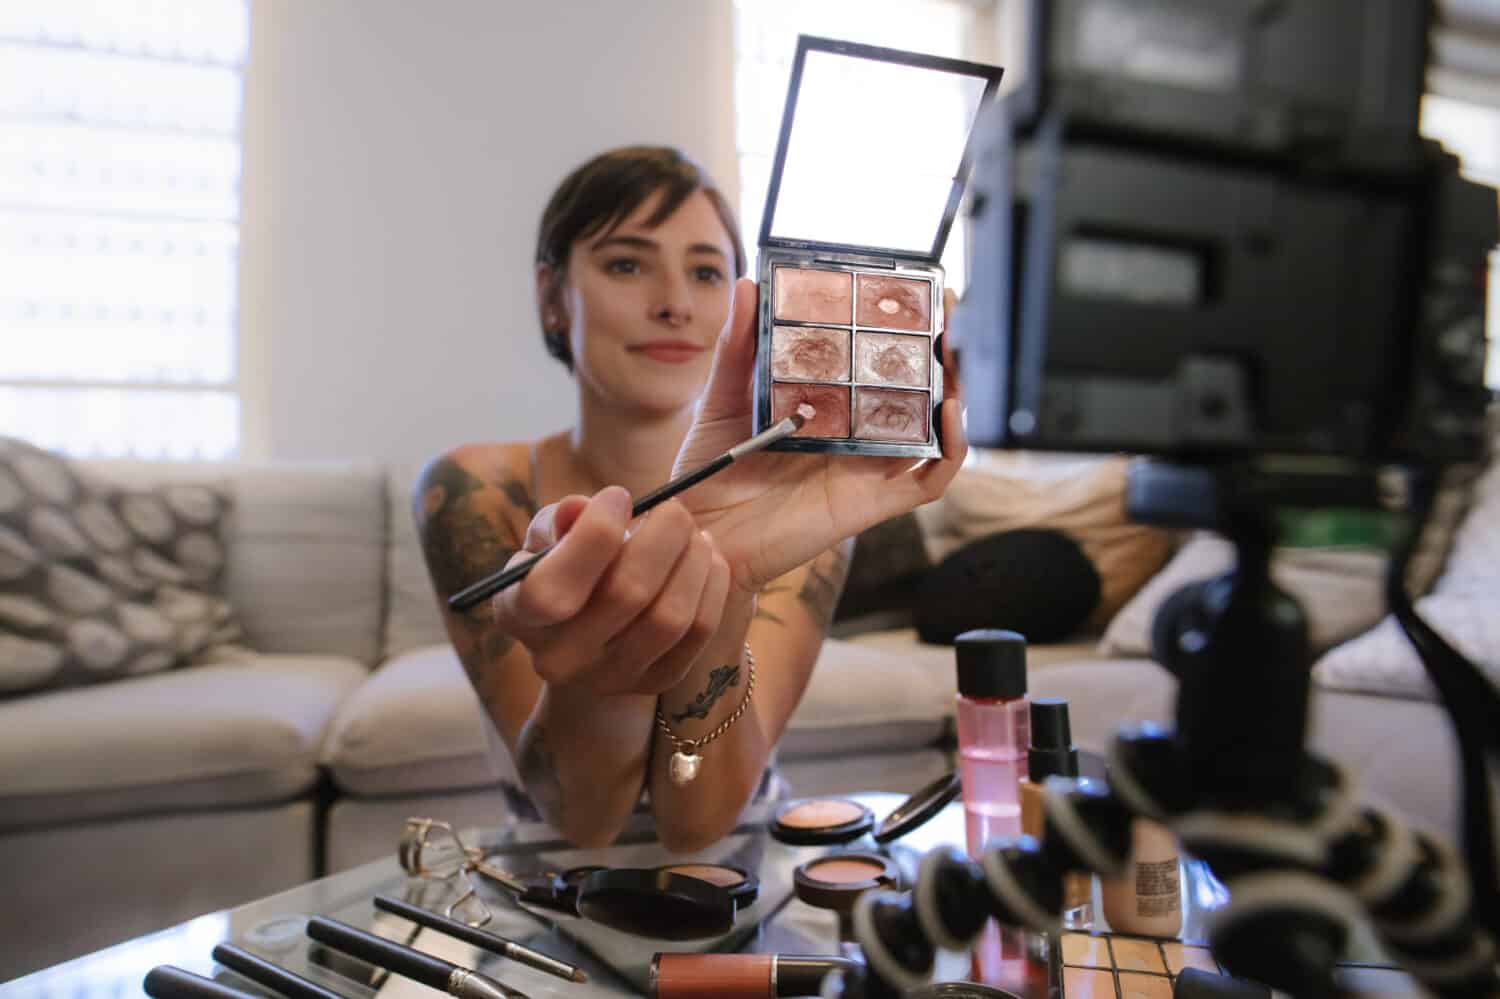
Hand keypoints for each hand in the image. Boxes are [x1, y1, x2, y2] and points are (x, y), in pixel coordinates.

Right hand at [489, 487, 731, 694]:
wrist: (588, 637)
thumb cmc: (566, 567)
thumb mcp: (549, 539)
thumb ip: (558, 521)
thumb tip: (578, 508)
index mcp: (518, 613)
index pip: (551, 589)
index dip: (594, 535)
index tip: (619, 495)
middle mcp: (557, 657)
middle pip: (625, 595)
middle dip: (661, 536)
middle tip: (674, 508)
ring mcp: (608, 677)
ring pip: (668, 617)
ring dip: (692, 561)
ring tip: (694, 532)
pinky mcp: (654, 682)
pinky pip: (697, 632)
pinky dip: (711, 586)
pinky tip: (707, 559)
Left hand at [675, 278, 965, 593]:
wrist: (699, 537)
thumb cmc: (711, 473)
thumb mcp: (723, 400)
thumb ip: (738, 349)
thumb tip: (749, 286)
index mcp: (826, 409)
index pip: (875, 366)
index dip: (901, 332)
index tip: (912, 291)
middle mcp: (855, 437)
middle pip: (916, 392)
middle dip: (940, 351)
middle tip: (945, 308)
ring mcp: (867, 471)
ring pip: (932, 430)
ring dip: (954, 391)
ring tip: (953, 351)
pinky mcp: (870, 504)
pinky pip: (928, 479)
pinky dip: (950, 448)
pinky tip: (947, 412)